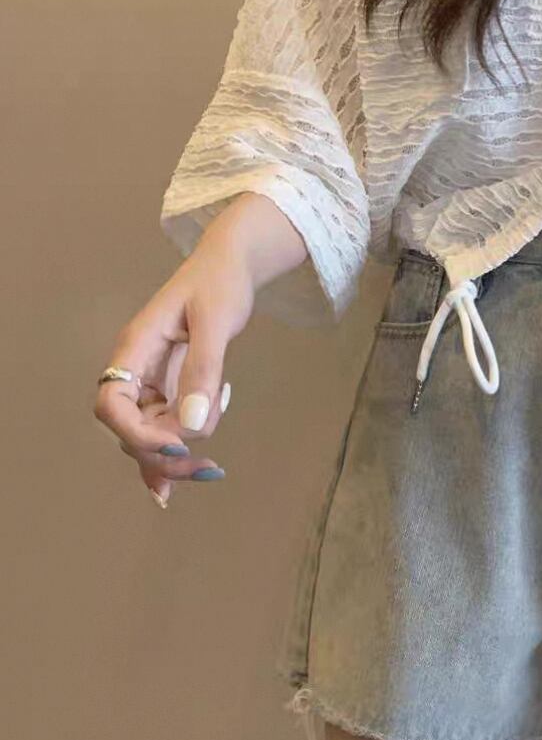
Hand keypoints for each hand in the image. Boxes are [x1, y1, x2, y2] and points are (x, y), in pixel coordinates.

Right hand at [93, 243, 255, 506]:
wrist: (231, 265)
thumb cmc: (220, 282)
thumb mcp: (216, 321)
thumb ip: (203, 369)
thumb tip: (192, 424)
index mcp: (135, 348)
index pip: (112, 403)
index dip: (136, 432)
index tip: (177, 445)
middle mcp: (137, 370)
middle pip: (130, 429)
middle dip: (164, 453)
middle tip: (207, 467)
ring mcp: (153, 382)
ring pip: (151, 434)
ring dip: (179, 451)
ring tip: (219, 436)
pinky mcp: (172, 388)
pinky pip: (166, 427)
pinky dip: (177, 450)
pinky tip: (188, 474)